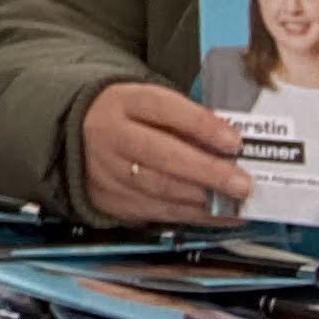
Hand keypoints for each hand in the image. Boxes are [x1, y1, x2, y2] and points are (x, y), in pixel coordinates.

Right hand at [81, 80, 249, 218]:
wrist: (76, 139)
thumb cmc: (129, 120)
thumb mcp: (148, 106)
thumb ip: (184, 121)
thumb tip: (230, 146)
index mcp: (121, 102)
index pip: (162, 108)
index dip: (200, 124)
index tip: (234, 141)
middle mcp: (109, 135)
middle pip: (161, 154)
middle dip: (206, 171)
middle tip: (242, 184)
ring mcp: (107, 171)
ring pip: (159, 188)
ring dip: (203, 199)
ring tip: (237, 203)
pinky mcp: (111, 200)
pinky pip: (157, 211)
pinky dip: (194, 216)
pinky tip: (221, 215)